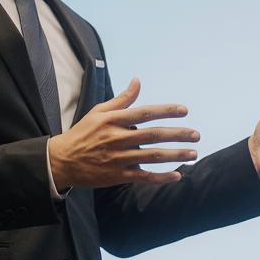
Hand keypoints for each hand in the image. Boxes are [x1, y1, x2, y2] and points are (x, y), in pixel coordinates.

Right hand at [48, 78, 200, 188]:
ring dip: (175, 156)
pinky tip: (176, 176)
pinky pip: (143, 177)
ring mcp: (118, 158)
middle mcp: (118, 138)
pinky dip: (160, 178)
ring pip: (152, 156)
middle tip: (196, 134)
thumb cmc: (83, 133)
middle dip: (178, 135)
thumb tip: (138, 81)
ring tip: (193, 154)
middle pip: (153, 135)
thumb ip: (122, 99)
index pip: (145, 113)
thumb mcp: (99, 111)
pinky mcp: (117, 176)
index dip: (166, 111)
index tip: (184, 111)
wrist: (63, 160)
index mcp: (114, 120)